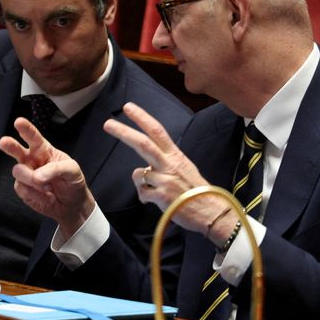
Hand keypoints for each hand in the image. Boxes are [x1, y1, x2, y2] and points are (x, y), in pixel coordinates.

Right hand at [0, 117, 94, 237]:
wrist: (72, 204)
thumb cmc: (72, 182)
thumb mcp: (72, 171)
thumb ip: (56, 169)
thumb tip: (37, 176)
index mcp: (44, 150)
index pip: (34, 137)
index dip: (26, 129)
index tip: (19, 122)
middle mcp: (32, 160)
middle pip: (17, 150)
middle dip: (10, 145)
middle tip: (4, 142)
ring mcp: (26, 174)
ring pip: (18, 171)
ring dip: (32, 179)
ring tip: (48, 187)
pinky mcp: (23, 189)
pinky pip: (22, 188)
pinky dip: (35, 194)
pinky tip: (46, 196)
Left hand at [103, 102, 230, 240]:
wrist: (211, 212)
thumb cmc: (196, 192)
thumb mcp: (184, 169)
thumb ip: (165, 164)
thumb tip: (146, 168)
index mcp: (175, 156)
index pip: (157, 131)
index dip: (142, 118)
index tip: (128, 107)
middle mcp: (170, 164)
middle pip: (143, 143)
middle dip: (124, 132)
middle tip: (108, 124)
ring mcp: (166, 180)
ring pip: (138, 173)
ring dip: (139, 182)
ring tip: (151, 190)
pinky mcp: (162, 196)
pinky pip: (142, 193)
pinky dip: (145, 197)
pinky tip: (155, 201)